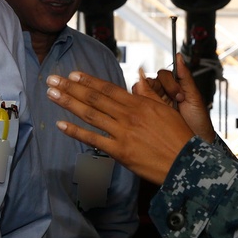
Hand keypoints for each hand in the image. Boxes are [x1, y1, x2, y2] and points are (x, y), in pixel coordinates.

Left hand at [45, 70, 195, 184]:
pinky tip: (61, 125)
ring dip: (68, 103)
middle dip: (70, 87)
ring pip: (90, 114)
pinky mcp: (120, 151)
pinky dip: (76, 132)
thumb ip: (149, 95)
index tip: (72, 74)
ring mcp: (123, 133)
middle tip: (52, 79)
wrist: (186, 163)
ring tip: (51, 94)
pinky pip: (93, 139)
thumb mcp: (167, 110)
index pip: (108, 88)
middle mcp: (128, 115)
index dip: (88, 81)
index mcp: (139, 104)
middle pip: (94, 98)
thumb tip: (138, 79)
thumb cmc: (179, 137)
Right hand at [135, 56, 214, 143]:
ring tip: (164, 108)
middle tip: (174, 101)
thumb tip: (179, 56)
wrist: (196, 144)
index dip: (169, 83)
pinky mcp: (148, 116)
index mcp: (173, 88)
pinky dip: (142, 106)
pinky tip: (153, 112)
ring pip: (141, 93)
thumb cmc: (198, 121)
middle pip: (149, 82)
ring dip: (150, 98)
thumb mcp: (194, 97)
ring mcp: (154, 105)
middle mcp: (161, 94)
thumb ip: (185, 76)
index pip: (162, 75)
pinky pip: (139, 106)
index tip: (180, 95)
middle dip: (160, 89)